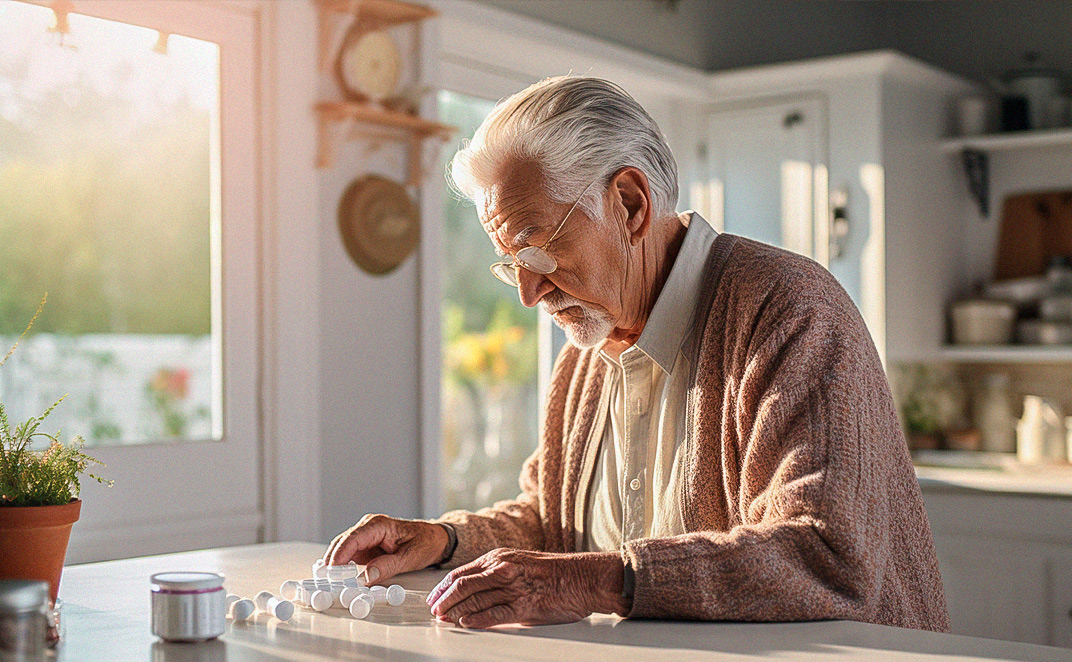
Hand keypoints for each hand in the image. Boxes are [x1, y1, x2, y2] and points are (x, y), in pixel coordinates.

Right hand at [324, 515, 447, 584]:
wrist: (435, 539)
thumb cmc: (426, 543)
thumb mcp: (410, 557)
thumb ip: (389, 566)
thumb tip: (367, 576)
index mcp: (378, 525)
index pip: (353, 538)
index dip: (340, 554)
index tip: (332, 570)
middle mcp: (368, 528)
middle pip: (342, 543)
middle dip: (332, 562)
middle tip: (326, 581)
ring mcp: (365, 537)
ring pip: (342, 550)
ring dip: (335, 566)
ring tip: (329, 583)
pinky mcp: (365, 548)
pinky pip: (349, 556)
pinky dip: (342, 567)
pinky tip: (338, 580)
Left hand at [426, 548, 628, 628]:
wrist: (584, 578)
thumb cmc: (557, 572)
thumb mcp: (522, 565)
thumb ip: (499, 575)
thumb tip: (478, 593)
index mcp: (500, 558)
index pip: (461, 572)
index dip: (443, 587)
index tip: (434, 598)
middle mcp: (503, 569)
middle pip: (462, 585)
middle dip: (443, 600)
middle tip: (434, 611)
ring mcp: (512, 587)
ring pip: (473, 599)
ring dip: (455, 610)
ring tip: (445, 619)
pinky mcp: (524, 605)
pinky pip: (493, 613)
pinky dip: (475, 619)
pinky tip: (465, 622)